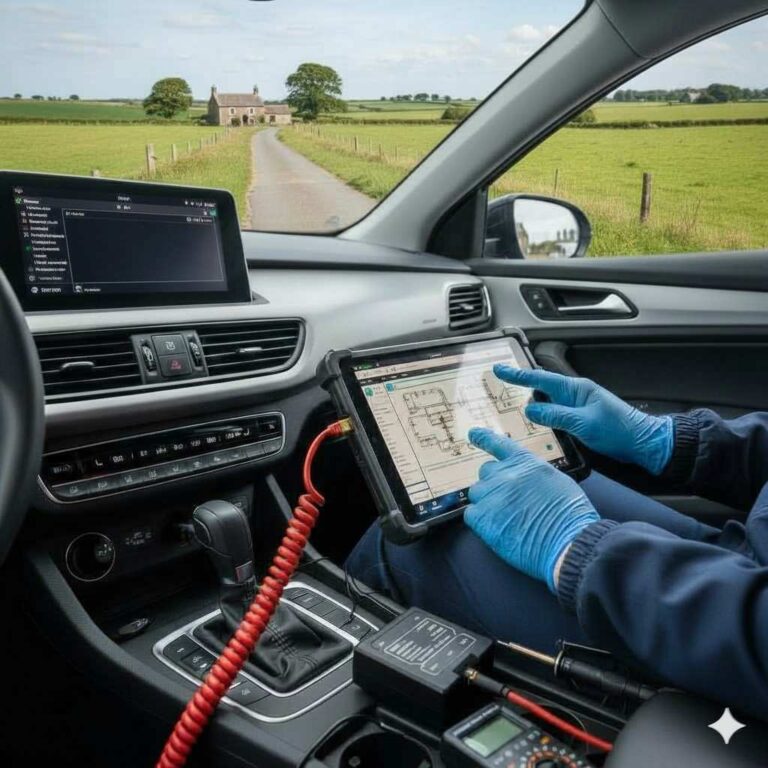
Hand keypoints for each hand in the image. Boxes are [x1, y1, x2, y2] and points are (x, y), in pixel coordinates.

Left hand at [465, 428, 599, 590]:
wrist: (567, 538)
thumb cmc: (569, 514)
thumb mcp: (556, 480)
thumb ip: (533, 475)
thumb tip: (524, 481)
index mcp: (525, 462)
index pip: (499, 444)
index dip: (484, 438)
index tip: (473, 433)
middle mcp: (505, 474)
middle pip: (486, 472)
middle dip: (493, 484)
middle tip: (507, 502)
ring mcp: (491, 494)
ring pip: (477, 494)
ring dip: (486, 503)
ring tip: (506, 519)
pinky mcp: (482, 516)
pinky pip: (472, 514)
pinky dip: (481, 522)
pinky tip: (498, 530)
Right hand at [493, 364, 673, 474]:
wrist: (644, 442)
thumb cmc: (619, 430)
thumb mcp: (584, 423)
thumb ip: (556, 415)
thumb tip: (530, 410)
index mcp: (576, 389)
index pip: (541, 379)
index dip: (518, 375)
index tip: (499, 370)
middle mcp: (575, 395)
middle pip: (541, 388)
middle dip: (520, 386)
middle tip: (498, 386)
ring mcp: (578, 407)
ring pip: (547, 402)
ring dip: (530, 403)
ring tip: (509, 407)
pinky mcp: (580, 419)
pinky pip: (555, 414)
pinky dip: (542, 416)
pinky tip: (534, 423)